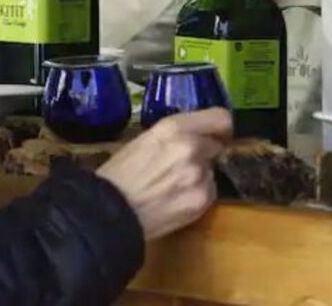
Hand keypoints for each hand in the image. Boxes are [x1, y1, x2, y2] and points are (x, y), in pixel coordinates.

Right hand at [95, 109, 231, 240]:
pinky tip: (176, 199)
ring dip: (200, 175)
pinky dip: (197, 194)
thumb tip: (194, 136)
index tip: (216, 134)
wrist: (110, 212)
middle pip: (218, 145)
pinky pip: (210, 192)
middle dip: (206, 153)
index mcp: (174, 128)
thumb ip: (174, 135)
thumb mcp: (144, 140)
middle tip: (185, 164)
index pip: (221, 118)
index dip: (220, 128)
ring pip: (212, 170)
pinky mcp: (203, 200)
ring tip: (174, 186)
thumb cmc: (119, 174)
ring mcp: (200, 175)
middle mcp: (192, 147)